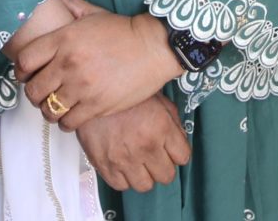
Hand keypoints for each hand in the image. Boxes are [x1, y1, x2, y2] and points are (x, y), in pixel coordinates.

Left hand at [16, 0, 182, 129]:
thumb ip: (72, 5)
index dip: (22, 70)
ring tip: (58, 103)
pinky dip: (66, 121)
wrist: (155, 47)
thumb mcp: (95, 14)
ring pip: (48, 110)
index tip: (29, 73)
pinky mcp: (96, 106)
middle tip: (45, 90)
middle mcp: (69, 63)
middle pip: (33, 90)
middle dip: (35, 92)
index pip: (24, 61)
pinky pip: (67, 123)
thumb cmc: (124, 31)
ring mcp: (82, 87)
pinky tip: (73, 112)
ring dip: (50, 108)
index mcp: (65, 39)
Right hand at [77, 93, 191, 192]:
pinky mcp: (104, 165)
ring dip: (145, 175)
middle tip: (158, 157)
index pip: (183, 157)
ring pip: (145, 185)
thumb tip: (179, 140)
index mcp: (161, 127)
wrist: (95, 91)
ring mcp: (124, 158)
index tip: (174, 151)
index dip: (179, 154)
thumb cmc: (127, 95)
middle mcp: (145, 146)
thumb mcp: (159, 100)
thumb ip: (173, 122)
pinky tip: (124, 163)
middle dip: (164, 166)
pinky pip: (121, 186)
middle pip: (166, 176)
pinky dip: (124, 178)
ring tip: (140, 161)